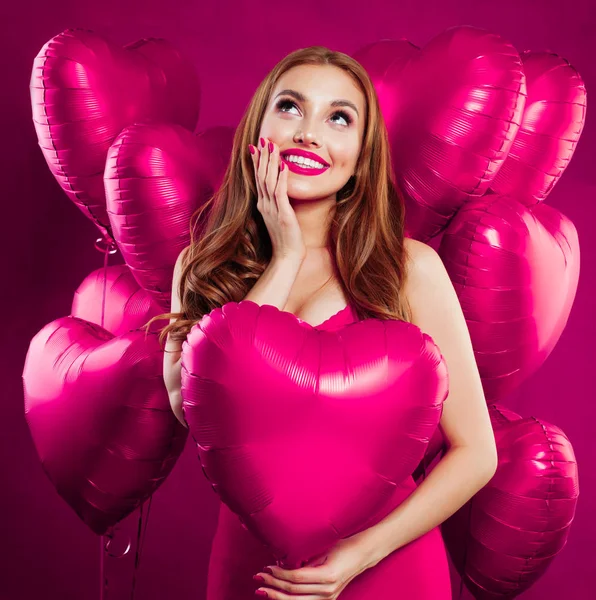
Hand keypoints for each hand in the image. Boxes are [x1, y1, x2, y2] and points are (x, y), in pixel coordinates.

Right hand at [250, 137, 305, 262]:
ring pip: (268, 181)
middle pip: (261, 176)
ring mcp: (272, 210)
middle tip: (262, 139)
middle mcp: (265, 205)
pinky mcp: (283, 215)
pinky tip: (283, 166)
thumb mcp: (279, 218)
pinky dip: (281, 178)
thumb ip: (277, 204)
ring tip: (271, 146)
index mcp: (263, 205)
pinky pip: (280, 193)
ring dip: (270, 162)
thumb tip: (278, 192)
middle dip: (262, 157)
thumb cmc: (285, 240)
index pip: (258, 179)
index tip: (256, 147)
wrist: (287, 257)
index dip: (257, 162)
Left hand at [253, 534, 374, 598]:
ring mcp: (328, 598)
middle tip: (259, 577)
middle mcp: (328, 591)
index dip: (279, 573)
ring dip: (277, 596)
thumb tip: (282, 561)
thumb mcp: (323, 549)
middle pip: (293, 593)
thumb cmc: (342, 547)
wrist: (361, 555)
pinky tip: (277, 596)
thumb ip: (305, 558)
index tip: (266, 567)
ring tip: (263, 589)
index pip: (296, 578)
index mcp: (327, 575)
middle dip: (273, 585)